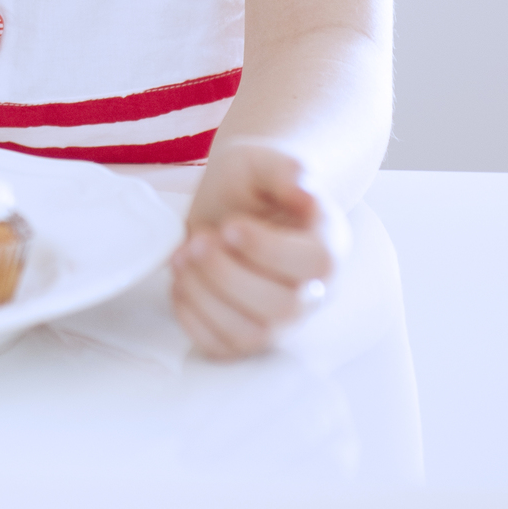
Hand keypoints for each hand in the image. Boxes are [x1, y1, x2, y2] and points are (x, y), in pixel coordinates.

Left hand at [170, 140, 349, 359]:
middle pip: (283, 307)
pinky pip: (222, 349)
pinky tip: (181, 281)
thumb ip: (286, 169)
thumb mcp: (263, 159)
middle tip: (199, 240)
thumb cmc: (252, 181)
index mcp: (326, 245)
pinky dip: (192, 317)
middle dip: (228, 274)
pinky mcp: (245, 334)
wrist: (233, 201)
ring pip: (251, 334)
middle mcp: (311, 291)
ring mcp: (280, 319)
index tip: (231, 225)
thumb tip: (306, 190)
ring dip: (206, 297)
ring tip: (183, 256)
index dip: (269, 250)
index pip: (316, 264)